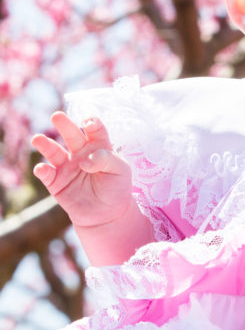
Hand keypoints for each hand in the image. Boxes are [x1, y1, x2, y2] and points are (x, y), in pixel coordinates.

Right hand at [32, 112, 133, 229]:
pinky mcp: (56, 182)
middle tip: (57, 116)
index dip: (92, 124)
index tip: (89, 122)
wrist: (107, 213)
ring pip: (53, 152)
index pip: (95, 131)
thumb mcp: (121, 171)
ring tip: (38, 139)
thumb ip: (107, 160)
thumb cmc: (116, 187)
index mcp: (99, 146)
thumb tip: (85, 160)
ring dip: (45, 145)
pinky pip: (46, 174)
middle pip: (72, 135)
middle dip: (65, 125)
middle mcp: (81, 153)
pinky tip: (42, 168)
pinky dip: (42, 170)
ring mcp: (66, 166)